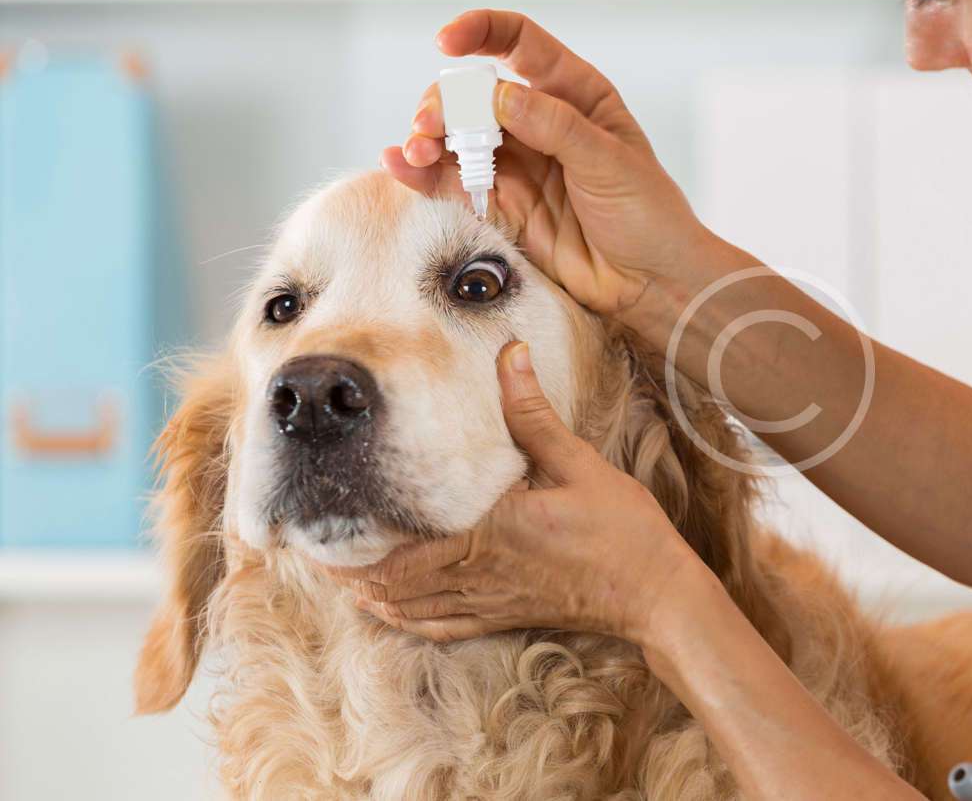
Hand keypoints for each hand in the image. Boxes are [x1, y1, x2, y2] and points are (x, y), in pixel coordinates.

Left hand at [328, 341, 707, 643]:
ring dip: (366, 593)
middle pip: (391, 581)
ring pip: (407, 607)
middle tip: (309, 546)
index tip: (320, 520)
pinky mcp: (502, 617)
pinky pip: (439, 626)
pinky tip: (386, 609)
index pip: (402, 544)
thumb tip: (509, 354)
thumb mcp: (578, 462)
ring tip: (333, 573)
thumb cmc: (622, 530)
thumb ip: (532, 413)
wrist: (654, 593)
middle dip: (345, 567)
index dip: (354, 540)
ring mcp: (488, 602)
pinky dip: (403, 619)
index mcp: (488, 532)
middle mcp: (478, 573)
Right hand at [386, 9, 722, 323]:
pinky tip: (400, 166)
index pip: (520, 44)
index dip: (481, 33)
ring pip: (456, 137)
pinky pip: (454, 182)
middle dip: (445, 102)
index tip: (447, 41)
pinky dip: (423, 174)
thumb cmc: (648, 215)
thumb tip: (498, 95)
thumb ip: (554, 126)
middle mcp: (539, 122)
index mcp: (574, 94)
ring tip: (418, 152)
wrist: (652, 282)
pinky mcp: (503, 206)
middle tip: (432, 127)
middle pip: (474, 93)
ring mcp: (518, 164)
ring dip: (429, 139)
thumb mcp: (610, 161)